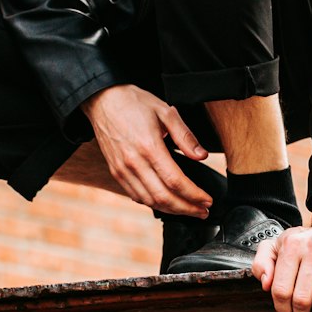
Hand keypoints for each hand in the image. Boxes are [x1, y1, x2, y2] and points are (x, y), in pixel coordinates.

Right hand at [80, 84, 210, 216]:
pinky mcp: (116, 172)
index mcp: (149, 147)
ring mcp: (122, 170)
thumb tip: (201, 156)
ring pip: (149, 201)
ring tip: (188, 209)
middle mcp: (134, 163)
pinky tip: (166, 202)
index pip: (175, 181)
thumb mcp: (164, 111)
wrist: (103, 100)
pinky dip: (153, 203)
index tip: (207, 200)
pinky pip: (136, 196)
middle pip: (163, 197)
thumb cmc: (134, 103)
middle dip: (186, 208)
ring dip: (171, 210)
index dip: (194, 195)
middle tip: (203, 211)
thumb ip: (185, 135)